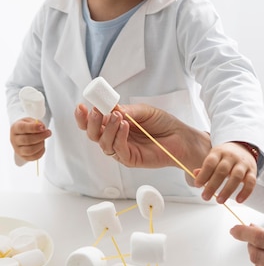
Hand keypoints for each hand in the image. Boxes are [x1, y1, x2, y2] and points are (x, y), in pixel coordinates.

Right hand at [10, 118, 50, 161]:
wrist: (23, 134)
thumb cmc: (27, 127)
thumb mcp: (31, 120)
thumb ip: (37, 123)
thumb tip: (42, 128)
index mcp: (15, 128)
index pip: (22, 128)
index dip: (33, 128)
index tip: (42, 127)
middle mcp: (14, 140)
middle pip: (27, 140)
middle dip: (40, 136)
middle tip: (48, 133)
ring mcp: (18, 149)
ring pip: (30, 150)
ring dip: (40, 144)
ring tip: (43, 140)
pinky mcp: (23, 156)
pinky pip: (34, 157)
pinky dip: (41, 151)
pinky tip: (42, 146)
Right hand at [74, 102, 210, 170]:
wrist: (181, 137)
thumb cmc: (163, 123)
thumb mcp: (143, 111)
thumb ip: (126, 110)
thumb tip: (109, 108)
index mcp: (114, 124)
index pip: (93, 122)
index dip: (83, 116)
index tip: (81, 106)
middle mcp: (115, 137)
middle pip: (93, 134)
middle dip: (91, 123)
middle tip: (96, 111)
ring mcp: (121, 149)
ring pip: (103, 143)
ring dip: (107, 128)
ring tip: (117, 117)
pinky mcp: (130, 159)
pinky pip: (118, 150)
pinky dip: (119, 137)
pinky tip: (126, 126)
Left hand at [194, 141, 257, 203]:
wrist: (243, 148)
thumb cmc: (225, 157)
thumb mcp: (214, 158)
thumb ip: (205, 168)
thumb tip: (195, 174)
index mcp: (219, 152)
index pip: (210, 162)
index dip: (203, 174)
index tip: (197, 185)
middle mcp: (231, 157)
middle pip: (222, 170)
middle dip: (213, 185)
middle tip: (205, 197)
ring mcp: (243, 163)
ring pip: (236, 176)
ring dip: (227, 190)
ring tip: (219, 200)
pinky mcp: (252, 171)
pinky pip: (251, 182)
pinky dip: (245, 192)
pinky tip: (238, 200)